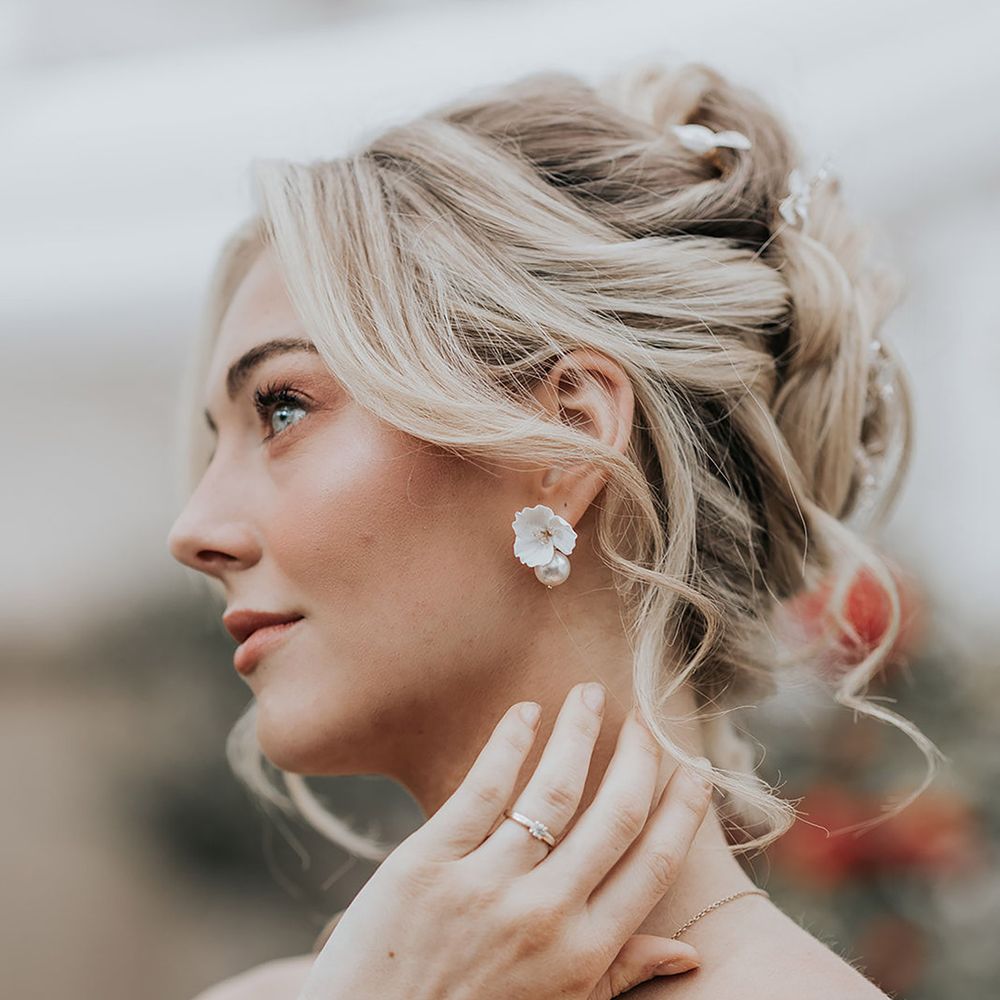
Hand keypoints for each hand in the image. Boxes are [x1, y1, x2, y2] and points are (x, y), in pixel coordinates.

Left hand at [297, 683, 712, 999]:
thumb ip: (620, 973)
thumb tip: (690, 951)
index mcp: (583, 954)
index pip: (652, 865)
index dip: (682, 811)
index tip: (696, 770)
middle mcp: (543, 916)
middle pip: (613, 815)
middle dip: (639, 758)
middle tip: (646, 720)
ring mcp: (484, 886)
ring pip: (552, 789)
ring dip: (578, 732)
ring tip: (589, 694)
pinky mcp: (428, 862)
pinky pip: (482, 788)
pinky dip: (509, 742)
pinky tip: (526, 712)